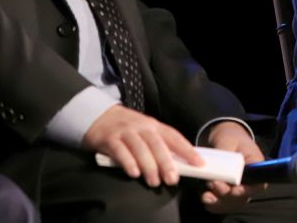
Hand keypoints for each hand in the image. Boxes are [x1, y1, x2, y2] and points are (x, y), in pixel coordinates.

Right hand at [82, 104, 202, 187]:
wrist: (98, 115)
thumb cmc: (126, 127)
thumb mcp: (145, 130)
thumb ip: (158, 143)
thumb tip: (178, 162)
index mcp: (154, 125)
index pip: (174, 137)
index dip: (187, 150)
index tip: (198, 162)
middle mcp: (142, 127)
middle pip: (157, 144)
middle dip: (166, 162)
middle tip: (172, 179)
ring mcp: (126, 132)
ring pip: (140, 149)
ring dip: (149, 166)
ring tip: (154, 181)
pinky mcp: (110, 139)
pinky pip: (120, 151)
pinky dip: (128, 162)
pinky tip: (134, 173)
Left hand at [202, 122, 267, 212]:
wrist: (223, 139)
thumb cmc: (229, 137)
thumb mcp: (227, 141)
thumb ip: (224, 156)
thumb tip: (217, 170)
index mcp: (256, 166)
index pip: (258, 184)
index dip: (247, 190)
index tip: (234, 190)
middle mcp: (250, 180)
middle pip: (243, 197)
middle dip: (226, 194)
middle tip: (213, 184)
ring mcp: (239, 188)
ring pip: (231, 203)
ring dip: (218, 202)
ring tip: (206, 194)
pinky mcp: (228, 193)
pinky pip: (222, 205)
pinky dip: (213, 205)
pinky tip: (205, 197)